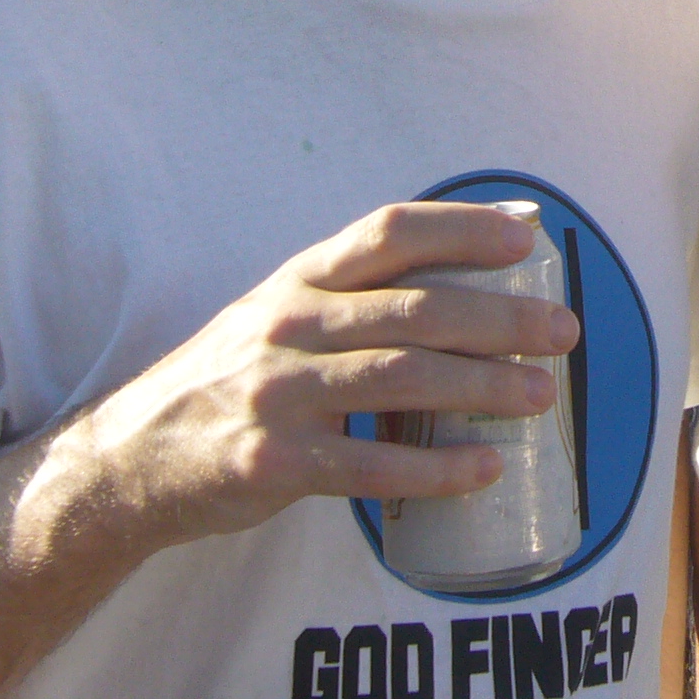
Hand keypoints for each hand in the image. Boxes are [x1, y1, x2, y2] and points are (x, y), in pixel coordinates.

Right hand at [66, 203, 578, 550]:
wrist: (134, 456)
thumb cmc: (237, 375)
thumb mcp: (286, 312)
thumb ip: (365, 290)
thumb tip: (486, 260)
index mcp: (301, 279)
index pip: (388, 233)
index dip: (460, 229)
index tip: (526, 241)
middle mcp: (289, 325)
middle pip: (412, 310)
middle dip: (499, 320)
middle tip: (564, 333)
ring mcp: (279, 394)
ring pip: (400, 379)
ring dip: (482, 387)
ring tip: (542, 397)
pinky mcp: (274, 462)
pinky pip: (370, 465)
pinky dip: (435, 467)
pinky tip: (483, 469)